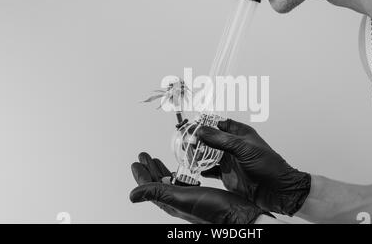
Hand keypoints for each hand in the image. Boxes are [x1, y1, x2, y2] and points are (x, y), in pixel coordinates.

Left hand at [129, 152, 269, 223]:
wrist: (239, 215)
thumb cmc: (213, 210)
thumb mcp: (181, 198)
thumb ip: (157, 193)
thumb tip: (132, 195)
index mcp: (171, 203)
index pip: (150, 188)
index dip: (141, 175)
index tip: (136, 162)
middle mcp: (178, 201)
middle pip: (158, 183)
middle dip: (151, 169)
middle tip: (144, 156)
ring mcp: (189, 199)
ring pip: (171, 182)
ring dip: (163, 170)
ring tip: (157, 159)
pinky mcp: (201, 195)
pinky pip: (184, 183)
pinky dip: (179, 173)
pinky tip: (183, 170)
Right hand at [196, 119, 310, 215]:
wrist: (276, 191)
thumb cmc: (268, 165)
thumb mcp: (243, 148)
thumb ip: (221, 139)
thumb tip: (201, 131)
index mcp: (240, 134)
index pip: (219, 124)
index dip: (206, 123)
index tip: (192, 125)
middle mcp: (233, 146)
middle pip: (211, 139)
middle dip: (198, 139)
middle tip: (185, 141)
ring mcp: (229, 161)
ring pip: (208, 155)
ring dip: (198, 154)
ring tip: (186, 153)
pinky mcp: (227, 175)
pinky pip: (210, 170)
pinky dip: (201, 169)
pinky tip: (194, 168)